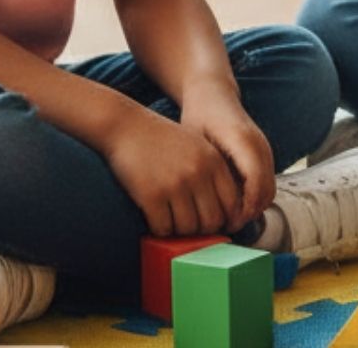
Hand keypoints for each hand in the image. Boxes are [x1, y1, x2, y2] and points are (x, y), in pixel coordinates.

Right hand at [103, 106, 245, 236]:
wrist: (125, 126)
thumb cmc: (161, 138)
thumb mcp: (197, 146)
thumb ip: (213, 171)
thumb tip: (225, 210)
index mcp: (214, 161)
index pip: (232, 204)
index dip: (224, 219)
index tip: (211, 223)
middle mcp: (199, 173)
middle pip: (212, 221)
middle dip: (201, 230)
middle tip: (189, 226)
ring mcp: (176, 185)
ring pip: (188, 228)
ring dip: (179, 231)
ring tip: (171, 221)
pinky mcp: (152, 195)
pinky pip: (163, 228)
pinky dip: (160, 229)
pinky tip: (155, 219)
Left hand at [179, 90, 276, 231]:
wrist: (214, 94)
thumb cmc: (199, 118)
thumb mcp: (196, 143)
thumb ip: (205, 172)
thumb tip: (206, 207)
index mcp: (244, 142)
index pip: (256, 183)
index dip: (245, 209)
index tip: (226, 224)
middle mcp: (261, 146)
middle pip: (267, 191)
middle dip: (250, 214)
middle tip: (225, 228)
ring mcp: (266, 150)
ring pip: (269, 191)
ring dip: (253, 208)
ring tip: (228, 220)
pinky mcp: (264, 155)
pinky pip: (266, 184)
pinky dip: (254, 199)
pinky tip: (232, 206)